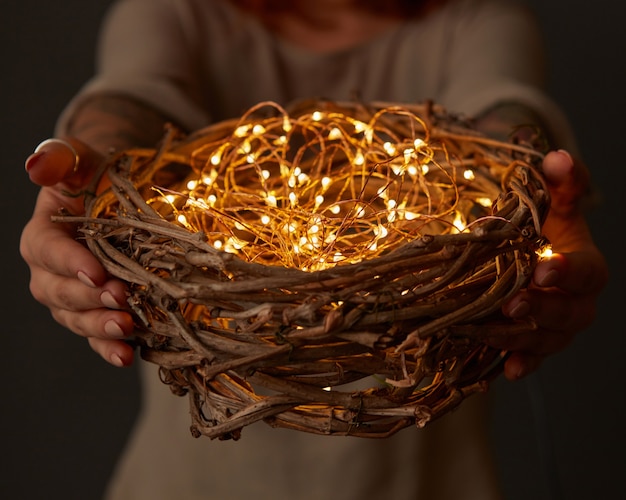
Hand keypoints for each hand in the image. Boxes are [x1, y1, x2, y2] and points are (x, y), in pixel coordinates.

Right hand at [20, 138, 135, 366]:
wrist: (122, 200)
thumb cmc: (100, 177)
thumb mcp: (83, 159)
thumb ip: (61, 158)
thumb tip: (37, 163)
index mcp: (43, 235)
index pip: (46, 250)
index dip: (68, 262)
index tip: (96, 272)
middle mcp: (51, 272)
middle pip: (57, 292)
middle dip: (87, 299)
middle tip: (119, 298)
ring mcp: (73, 297)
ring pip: (75, 319)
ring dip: (98, 327)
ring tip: (125, 328)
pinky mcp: (97, 313)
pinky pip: (96, 336)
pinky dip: (109, 348)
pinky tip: (128, 356)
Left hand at [491, 150, 607, 379]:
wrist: (533, 259)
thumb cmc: (545, 231)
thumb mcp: (554, 206)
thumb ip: (560, 183)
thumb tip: (558, 156)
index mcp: (586, 267)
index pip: (587, 272)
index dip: (567, 272)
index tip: (543, 269)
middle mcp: (578, 303)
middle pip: (570, 314)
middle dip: (543, 309)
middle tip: (514, 304)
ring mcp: (558, 329)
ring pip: (548, 340)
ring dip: (522, 339)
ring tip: (493, 335)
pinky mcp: (536, 345)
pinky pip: (532, 359)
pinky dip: (520, 364)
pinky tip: (506, 370)